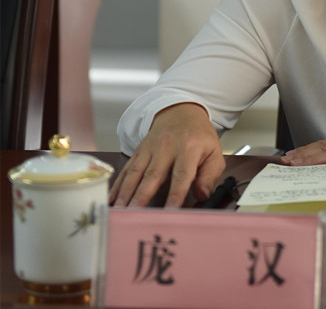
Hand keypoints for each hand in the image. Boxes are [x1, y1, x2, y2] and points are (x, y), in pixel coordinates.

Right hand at [108, 103, 224, 207]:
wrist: (181, 112)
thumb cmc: (199, 136)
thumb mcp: (214, 152)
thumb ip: (210, 175)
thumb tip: (203, 195)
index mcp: (189, 148)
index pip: (182, 174)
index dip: (175, 194)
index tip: (170, 211)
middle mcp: (167, 147)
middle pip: (153, 174)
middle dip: (142, 196)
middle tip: (133, 213)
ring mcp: (150, 148)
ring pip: (136, 172)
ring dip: (126, 192)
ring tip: (119, 210)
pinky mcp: (139, 151)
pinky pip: (127, 169)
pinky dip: (118, 185)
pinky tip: (112, 198)